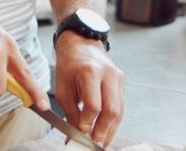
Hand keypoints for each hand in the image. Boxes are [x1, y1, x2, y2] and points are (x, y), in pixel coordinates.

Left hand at [53, 32, 124, 147]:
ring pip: (119, 111)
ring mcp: (118, 78)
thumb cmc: (69, 66)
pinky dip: (113, 122)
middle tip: (95, 145)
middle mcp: (108, 74)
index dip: (87, 124)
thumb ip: (70, 113)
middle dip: (103, 132)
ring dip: (110, 130)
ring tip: (101, 144)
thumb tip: (75, 136)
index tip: (80, 136)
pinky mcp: (122, 82)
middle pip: (111, 110)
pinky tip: (105, 131)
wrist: (81, 45)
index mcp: (90, 72)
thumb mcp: (63, 88)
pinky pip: (120, 107)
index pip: (93, 106)